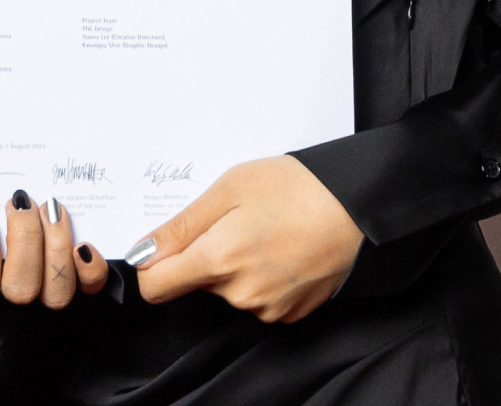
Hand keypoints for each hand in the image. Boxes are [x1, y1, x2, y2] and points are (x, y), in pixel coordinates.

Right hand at [0, 190, 110, 314]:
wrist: (39, 251)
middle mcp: (19, 301)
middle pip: (20, 287)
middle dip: (23, 238)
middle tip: (21, 202)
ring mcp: (51, 299)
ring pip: (56, 290)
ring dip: (55, 244)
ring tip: (51, 208)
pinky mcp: (85, 291)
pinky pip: (91, 286)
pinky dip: (90, 267)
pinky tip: (82, 244)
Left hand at [123, 155, 362, 323]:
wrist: (358, 204)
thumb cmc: (297, 187)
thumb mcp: (229, 188)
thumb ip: (180, 226)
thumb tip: (142, 252)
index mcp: (218, 260)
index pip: (155, 287)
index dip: (153, 264)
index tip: (167, 245)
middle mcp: (240, 294)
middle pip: (195, 284)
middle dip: (204, 256)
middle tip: (236, 221)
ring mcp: (268, 307)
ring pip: (229, 291)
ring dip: (236, 267)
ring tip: (267, 231)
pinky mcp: (291, 312)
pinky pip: (259, 299)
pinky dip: (263, 278)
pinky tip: (284, 250)